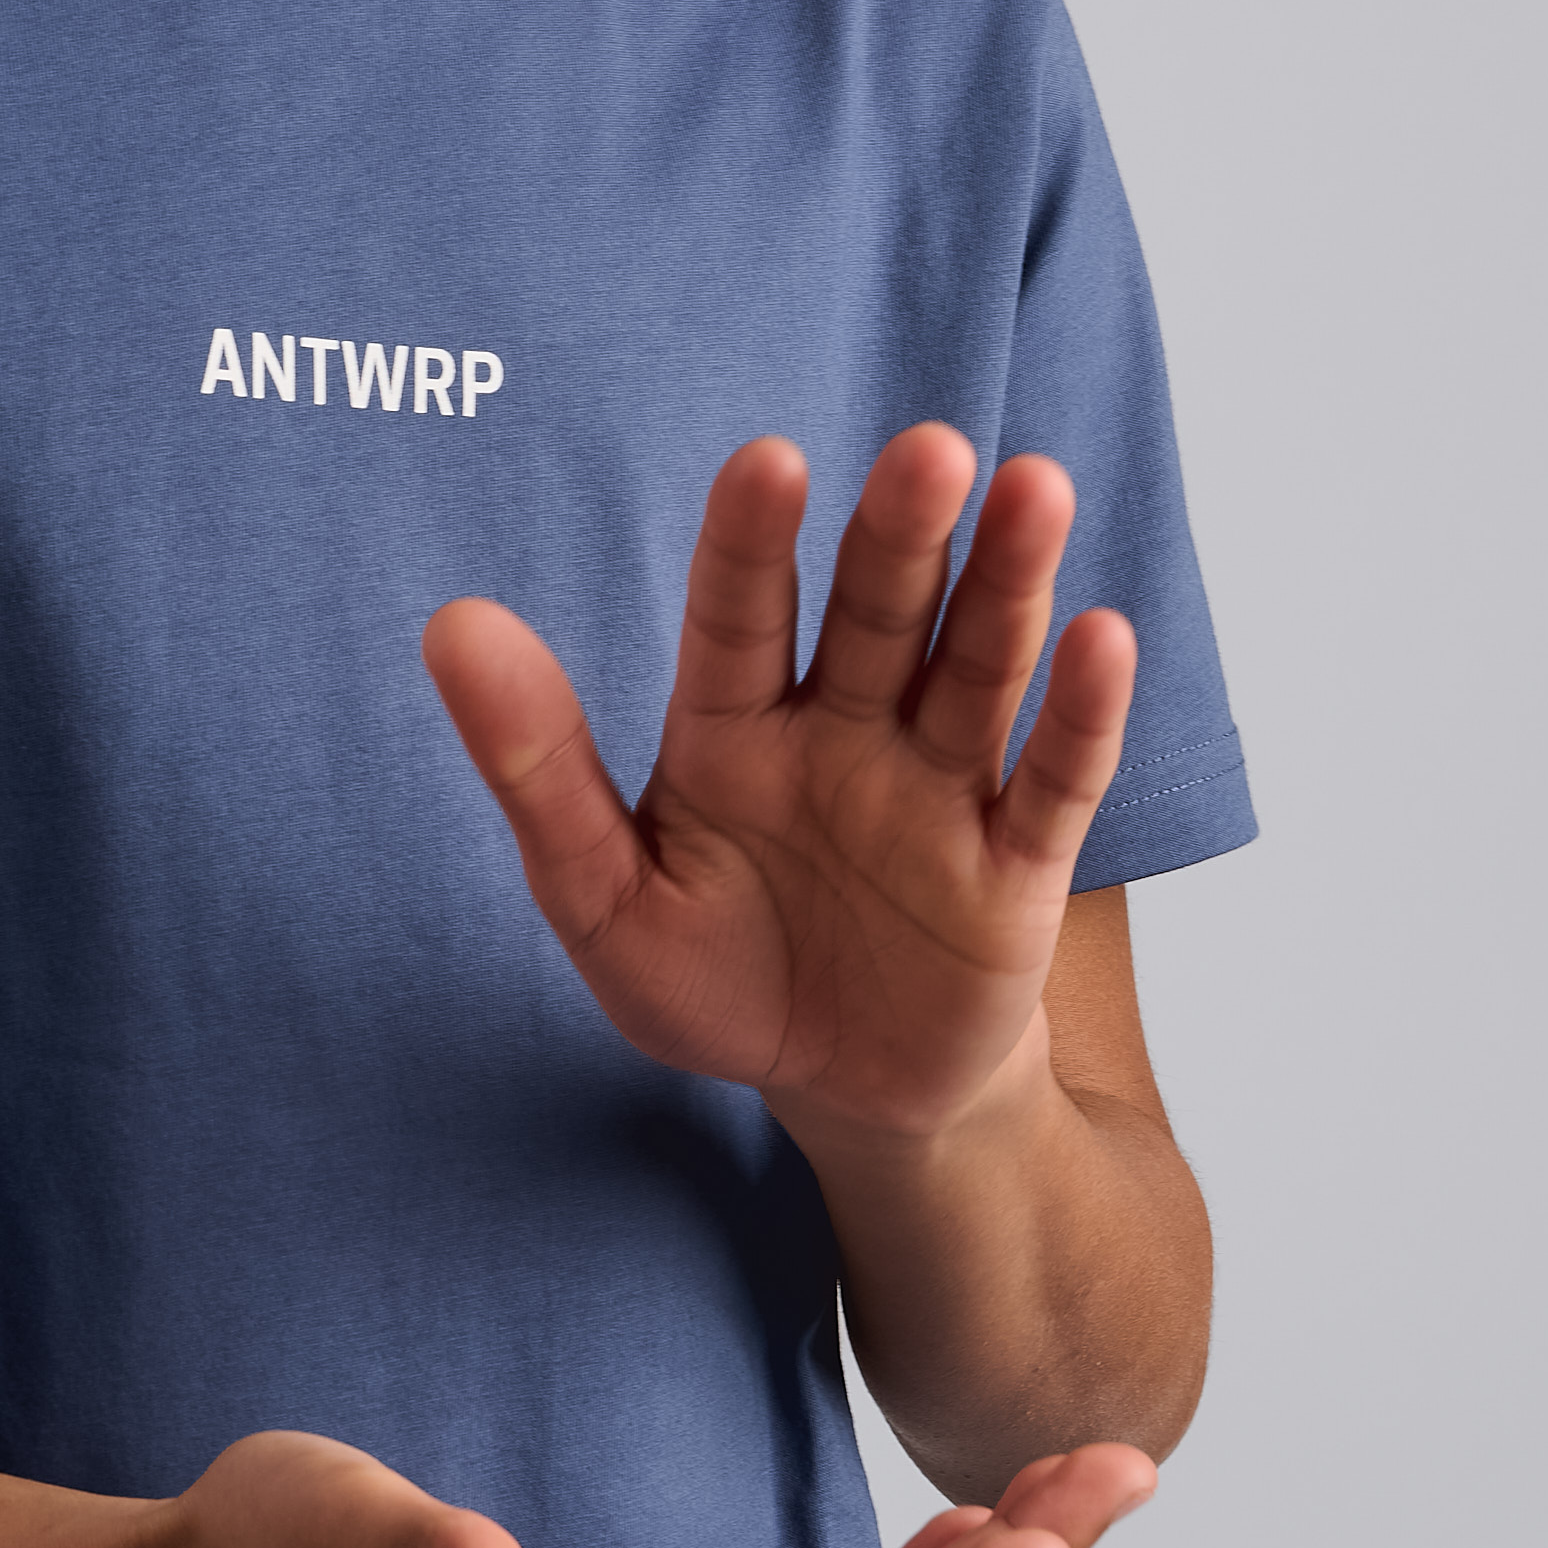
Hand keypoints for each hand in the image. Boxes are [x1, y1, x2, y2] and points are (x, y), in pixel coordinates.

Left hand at [421, 428, 1133, 1153]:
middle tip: (928, 452)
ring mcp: (937, 791)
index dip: (753, 543)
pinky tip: (1099, 638)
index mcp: (734, 728)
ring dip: (1007, 587)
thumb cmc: (716, 981)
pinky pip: (1053, 782)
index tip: (767, 461)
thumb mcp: (603, 896)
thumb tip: (448, 623)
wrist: (844, 1096)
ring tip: (1032, 490)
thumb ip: (534, 769)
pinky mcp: (1017, 867)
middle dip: (902, 537)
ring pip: (974, 670)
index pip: (739, 618)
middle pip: (878, 617)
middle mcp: (845, 733)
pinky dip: (1080, 715)